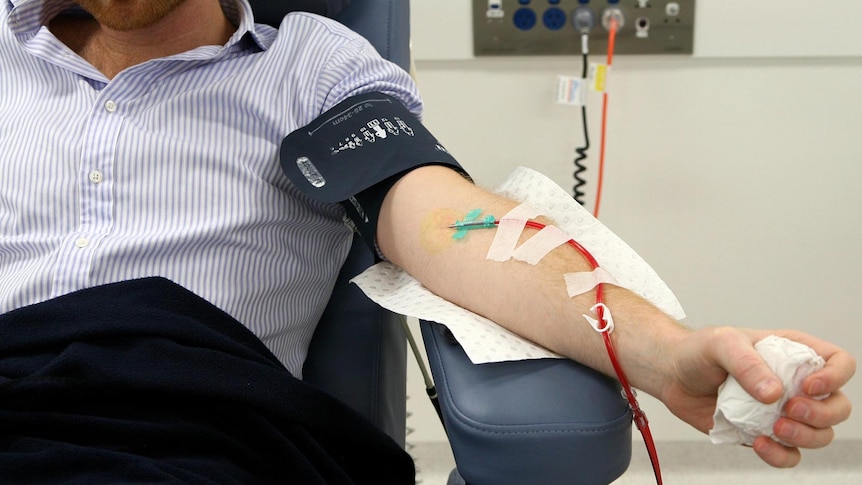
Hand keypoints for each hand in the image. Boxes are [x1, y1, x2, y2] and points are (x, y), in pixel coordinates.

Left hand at [658, 327, 854, 467]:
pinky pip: (789, 455)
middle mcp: (794, 384)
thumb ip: (747, 364)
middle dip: (823, 414)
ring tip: (774, 427)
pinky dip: (781, 455)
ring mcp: (781, 412)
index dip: (835, 377)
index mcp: (793, 353)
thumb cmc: (698, 351)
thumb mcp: (721, 343)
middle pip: (838, 406)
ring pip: (820, 435)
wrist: (671, 375)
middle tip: (788, 410)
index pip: (839, 362)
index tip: (808, 386)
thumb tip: (774, 395)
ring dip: (805, 437)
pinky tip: (760, 443)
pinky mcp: (764, 434)